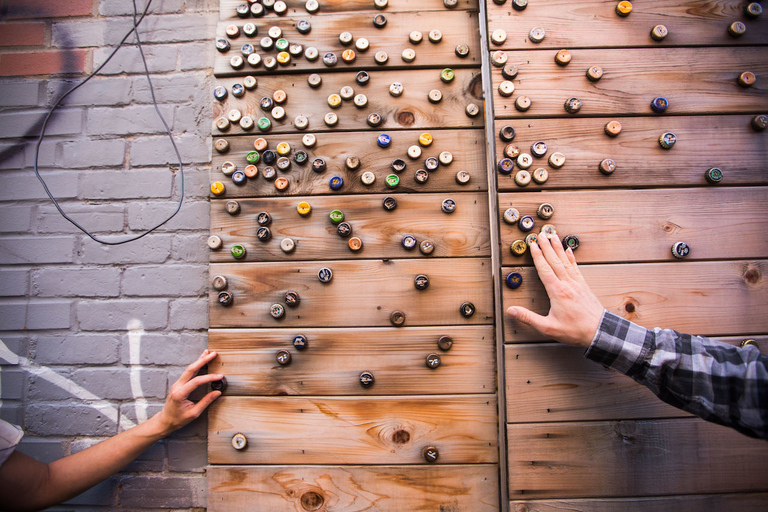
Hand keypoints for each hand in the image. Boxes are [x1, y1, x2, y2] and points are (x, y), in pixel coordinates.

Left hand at [153, 349, 222, 435]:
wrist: (165, 421)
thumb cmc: (178, 419)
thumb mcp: (194, 413)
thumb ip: (206, 401)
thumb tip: (217, 392)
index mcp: (180, 393)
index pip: (196, 382)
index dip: (209, 378)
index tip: (219, 376)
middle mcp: (177, 386)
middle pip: (191, 369)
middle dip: (203, 360)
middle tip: (213, 354)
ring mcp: (177, 384)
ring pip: (189, 369)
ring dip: (199, 360)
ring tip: (208, 353)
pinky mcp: (179, 384)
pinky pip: (188, 372)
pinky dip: (196, 366)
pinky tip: (201, 361)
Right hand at [506, 233, 603, 347]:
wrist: (599, 332)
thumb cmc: (575, 331)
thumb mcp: (548, 327)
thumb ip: (528, 318)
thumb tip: (512, 311)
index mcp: (557, 292)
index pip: (544, 269)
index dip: (537, 255)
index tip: (532, 244)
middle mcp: (567, 284)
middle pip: (554, 261)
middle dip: (546, 246)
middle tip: (541, 234)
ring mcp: (577, 284)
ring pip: (565, 261)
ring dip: (558, 248)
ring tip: (553, 236)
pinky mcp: (584, 286)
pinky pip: (576, 268)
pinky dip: (571, 258)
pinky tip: (569, 251)